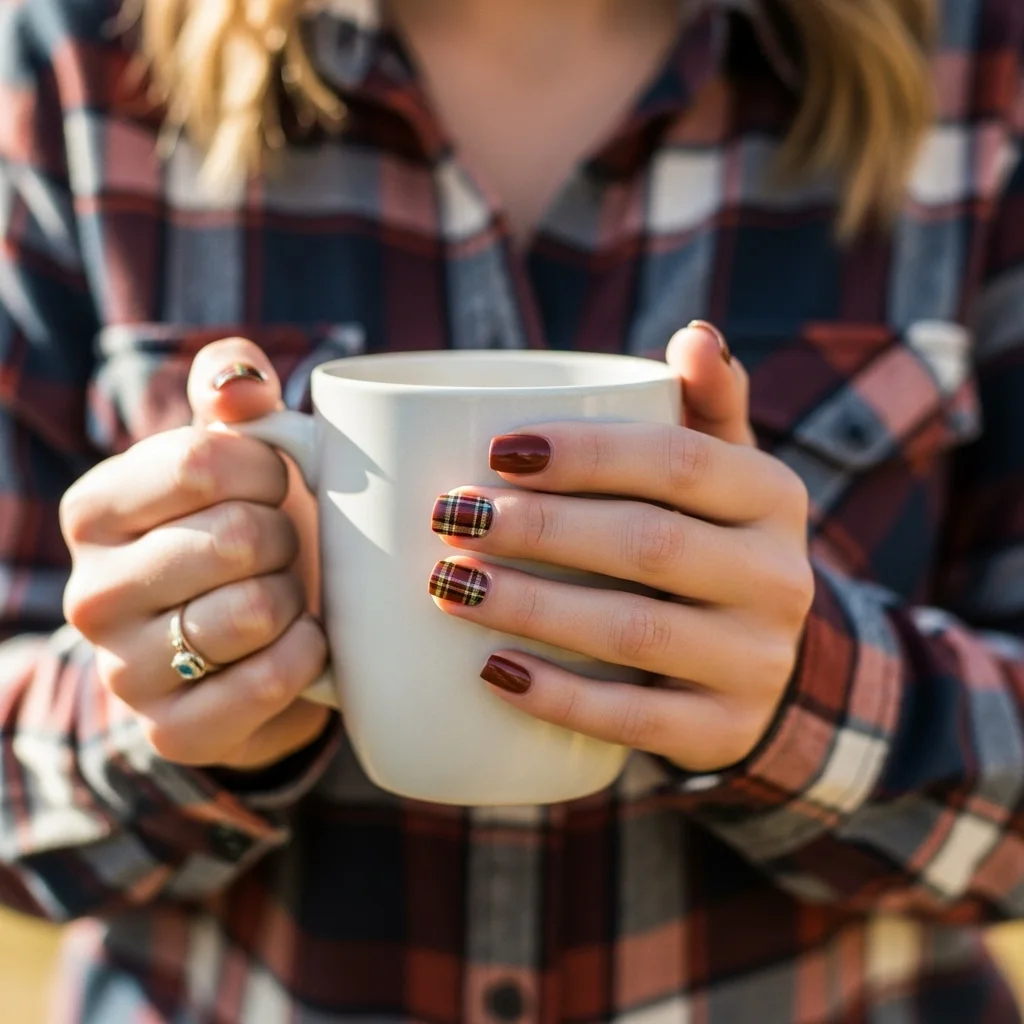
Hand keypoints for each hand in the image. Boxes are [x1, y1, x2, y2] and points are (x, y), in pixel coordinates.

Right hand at [60, 340, 329, 770]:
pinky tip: (302, 642)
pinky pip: (264, 682)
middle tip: (279, 550)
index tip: (276, 483)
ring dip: (294, 598)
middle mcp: (91, 593)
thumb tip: (239, 380)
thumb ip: (232, 391)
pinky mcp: (171, 730)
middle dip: (285, 538)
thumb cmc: (247, 530)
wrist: (253, 643)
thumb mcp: (236, 454)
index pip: (200, 462)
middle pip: (235, 538)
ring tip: (283, 596)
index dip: (268, 469)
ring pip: (253, 611)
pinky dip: (305, 657)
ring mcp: (123, 670)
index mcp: (95, 510)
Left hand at [429, 324, 812, 772]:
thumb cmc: (710, 542)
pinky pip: (636, 721)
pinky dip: (558, 696)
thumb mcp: (722, 474)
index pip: (678, 461)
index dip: (586, 453)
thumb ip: (704, 407)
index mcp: (773, 496)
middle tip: (450, 516)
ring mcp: (758, 662)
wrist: (760, 664)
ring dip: (531, 607)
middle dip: (540, 528)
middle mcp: (781, 577)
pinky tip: (490, 672)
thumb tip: (696, 334)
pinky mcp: (723, 732)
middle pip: (648, 543)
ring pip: (634, 631)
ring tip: (448, 584)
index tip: (495, 451)